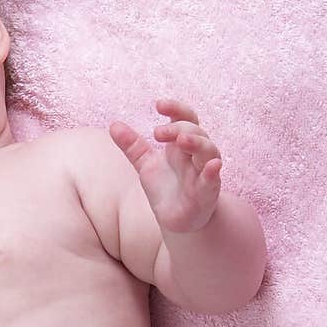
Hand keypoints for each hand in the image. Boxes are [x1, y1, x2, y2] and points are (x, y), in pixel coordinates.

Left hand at [109, 98, 222, 233]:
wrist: (177, 221)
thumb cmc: (165, 189)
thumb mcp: (146, 165)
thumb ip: (132, 146)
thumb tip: (113, 125)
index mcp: (181, 145)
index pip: (184, 118)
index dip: (175, 109)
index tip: (158, 105)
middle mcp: (196, 154)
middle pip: (195, 131)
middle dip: (178, 129)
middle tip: (158, 133)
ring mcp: (204, 172)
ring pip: (208, 150)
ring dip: (197, 143)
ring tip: (182, 141)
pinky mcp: (208, 191)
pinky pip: (213, 178)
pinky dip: (213, 171)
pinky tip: (212, 165)